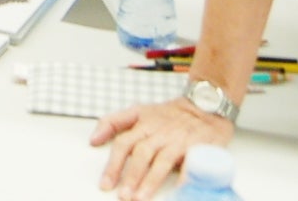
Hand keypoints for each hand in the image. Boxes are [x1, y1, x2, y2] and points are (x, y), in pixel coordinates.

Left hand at [90, 98, 233, 200]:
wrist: (205, 104)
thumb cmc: (169, 114)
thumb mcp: (138, 111)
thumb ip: (113, 122)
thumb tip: (92, 140)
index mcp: (143, 123)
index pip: (123, 143)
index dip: (113, 164)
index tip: (105, 184)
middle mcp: (159, 132)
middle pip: (141, 154)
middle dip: (130, 176)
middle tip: (123, 196)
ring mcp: (178, 139)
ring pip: (162, 160)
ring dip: (150, 181)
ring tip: (140, 198)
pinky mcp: (198, 147)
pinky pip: (190, 165)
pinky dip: (184, 179)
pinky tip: (178, 193)